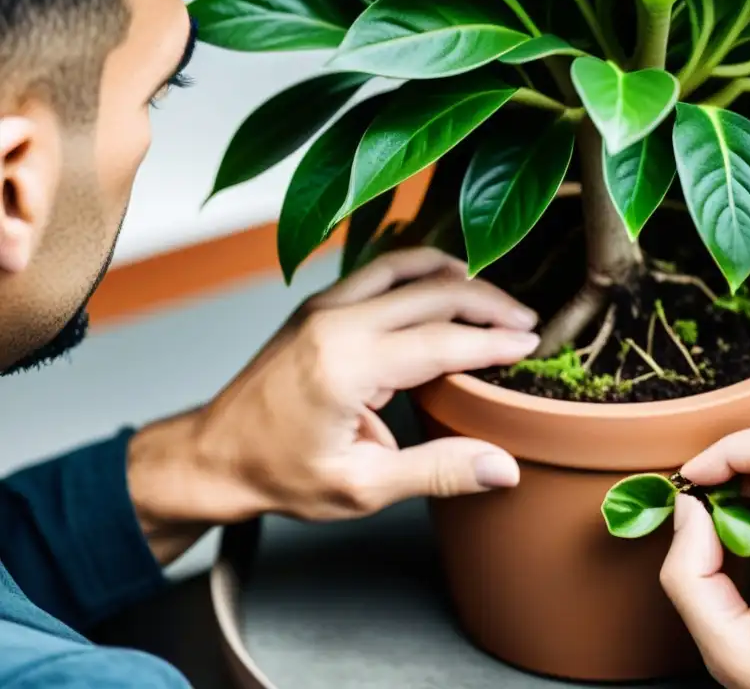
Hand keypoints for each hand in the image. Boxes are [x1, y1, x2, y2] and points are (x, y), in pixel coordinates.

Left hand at [128, 248, 539, 556]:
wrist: (213, 454)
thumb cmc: (278, 473)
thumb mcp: (361, 488)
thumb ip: (437, 472)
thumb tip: (503, 466)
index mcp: (347, 365)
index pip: (442, 341)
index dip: (494, 342)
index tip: (532, 344)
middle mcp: (336, 322)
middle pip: (433, 292)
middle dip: (488, 303)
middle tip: (526, 321)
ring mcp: (324, 306)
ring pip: (407, 266)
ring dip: (457, 277)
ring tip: (494, 298)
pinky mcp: (319, 305)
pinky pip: (380, 269)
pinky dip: (421, 271)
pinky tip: (444, 284)